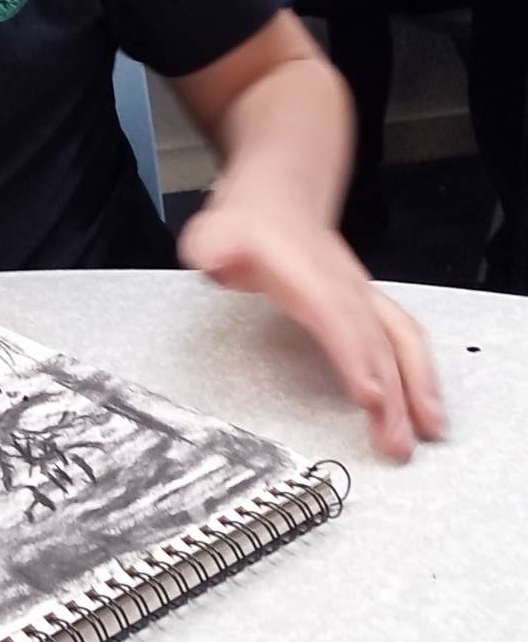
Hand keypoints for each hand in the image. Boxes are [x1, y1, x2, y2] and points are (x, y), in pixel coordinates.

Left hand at [178, 200, 444, 460]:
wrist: (277, 199)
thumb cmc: (248, 227)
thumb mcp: (215, 234)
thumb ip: (213, 249)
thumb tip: (216, 257)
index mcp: (308, 276)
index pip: (338, 318)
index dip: (356, 356)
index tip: (371, 395)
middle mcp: (344, 287)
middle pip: (377, 339)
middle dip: (395, 392)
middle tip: (399, 442)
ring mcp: (360, 295)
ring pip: (400, 339)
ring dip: (417, 385)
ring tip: (428, 431)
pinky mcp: (367, 306)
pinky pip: (402, 339)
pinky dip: (418, 374)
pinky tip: (424, 407)